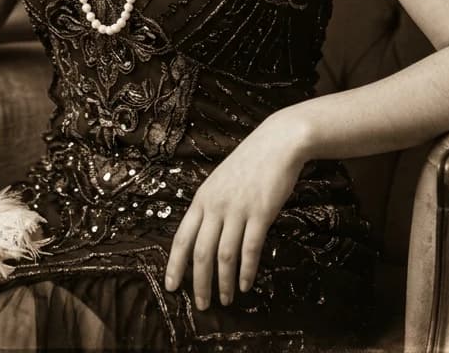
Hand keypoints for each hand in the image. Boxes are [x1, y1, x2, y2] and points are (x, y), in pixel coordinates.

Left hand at [164, 111, 309, 309]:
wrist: (277, 143)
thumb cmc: (249, 162)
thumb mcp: (219, 181)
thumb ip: (210, 206)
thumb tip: (202, 236)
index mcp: (202, 198)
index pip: (182, 237)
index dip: (175, 265)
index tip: (171, 286)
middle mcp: (216, 206)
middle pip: (201, 253)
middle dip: (199, 283)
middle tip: (202, 305)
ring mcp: (238, 209)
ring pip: (225, 256)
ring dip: (224, 282)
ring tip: (226, 300)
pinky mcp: (261, 213)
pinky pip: (250, 249)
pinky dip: (247, 271)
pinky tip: (246, 284)